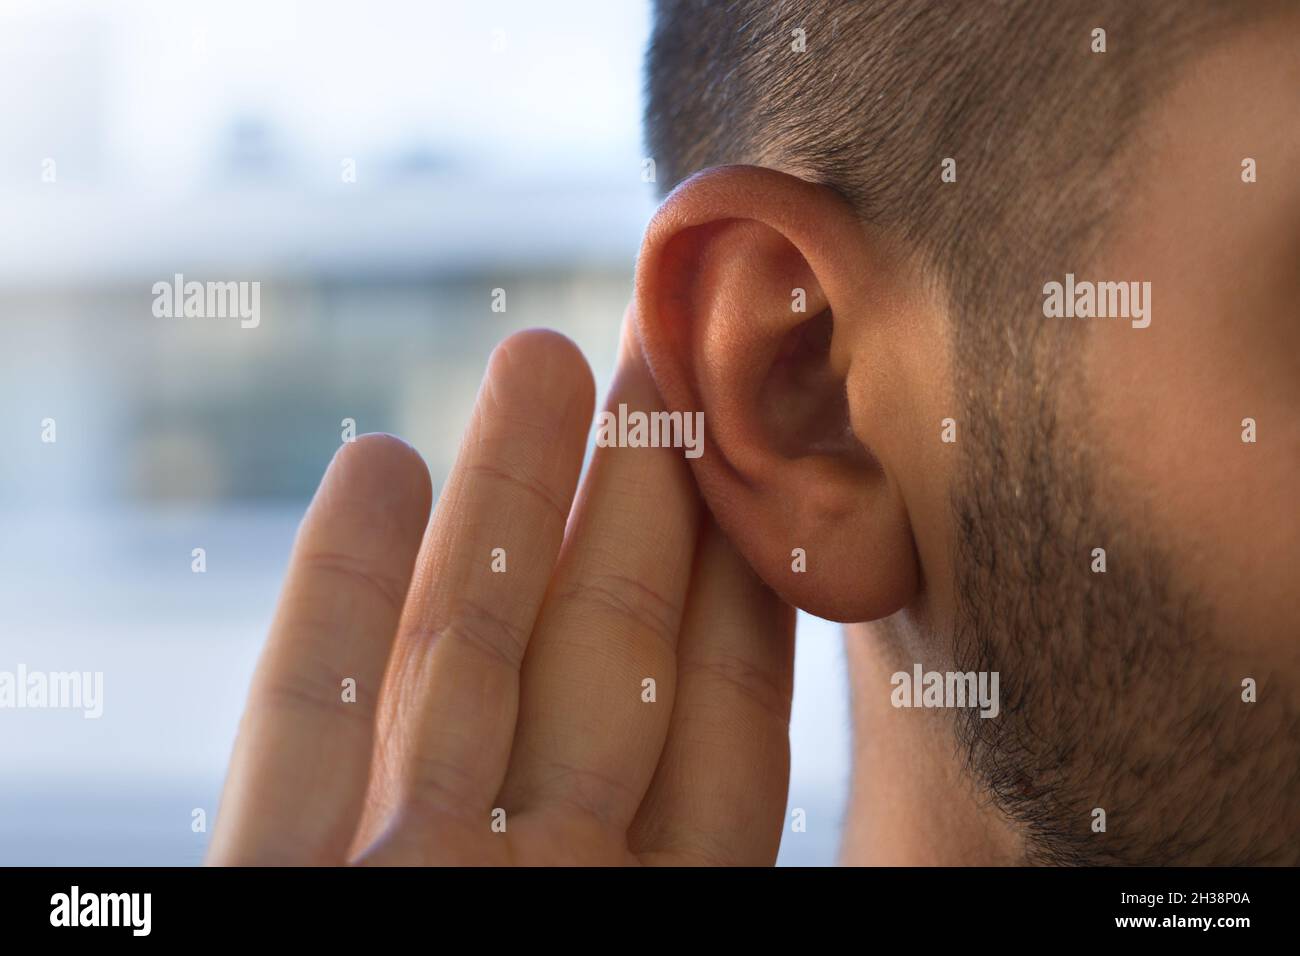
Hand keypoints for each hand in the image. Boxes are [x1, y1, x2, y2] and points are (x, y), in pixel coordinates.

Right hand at [206, 324, 795, 864]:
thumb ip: (727, 817)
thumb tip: (811, 638)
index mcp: (659, 900)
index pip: (724, 713)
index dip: (739, 564)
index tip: (760, 439)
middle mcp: (537, 876)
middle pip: (599, 653)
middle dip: (637, 490)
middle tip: (664, 353)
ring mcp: (406, 867)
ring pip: (460, 655)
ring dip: (501, 493)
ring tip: (538, 351)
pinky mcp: (270, 882)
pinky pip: (303, 722)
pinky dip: (334, 588)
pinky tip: (376, 462)